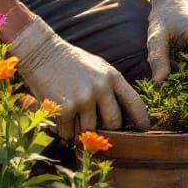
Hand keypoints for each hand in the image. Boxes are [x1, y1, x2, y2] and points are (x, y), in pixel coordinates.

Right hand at [8, 16, 150, 140]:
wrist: (42, 53)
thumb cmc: (70, 61)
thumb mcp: (97, 67)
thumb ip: (110, 87)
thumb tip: (120, 116)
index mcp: (112, 77)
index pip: (134, 102)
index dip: (141, 119)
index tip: (144, 130)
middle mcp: (101, 88)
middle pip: (114, 123)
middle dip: (108, 131)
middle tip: (100, 131)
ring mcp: (83, 99)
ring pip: (90, 131)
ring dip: (82, 132)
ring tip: (74, 119)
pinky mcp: (65, 109)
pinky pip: (69, 133)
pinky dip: (65, 132)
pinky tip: (61, 119)